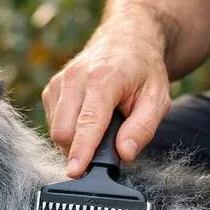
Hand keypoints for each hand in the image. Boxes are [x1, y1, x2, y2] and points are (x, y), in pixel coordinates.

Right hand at [42, 19, 170, 176]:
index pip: (87, 122)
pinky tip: (88, 119)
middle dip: (81, 149)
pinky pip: (53, 124)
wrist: (127, 38)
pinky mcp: (51, 89)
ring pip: (56, 130)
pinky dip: (70, 130)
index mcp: (103, 79)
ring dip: (76, 140)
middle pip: (64, 131)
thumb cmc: (143, 71)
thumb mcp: (158, 99)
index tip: (75, 171)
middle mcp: (75, 78)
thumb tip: (125, 154)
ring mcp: (59, 82)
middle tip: (107, 145)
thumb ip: (143, 128)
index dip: (81, 151)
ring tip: (101, 126)